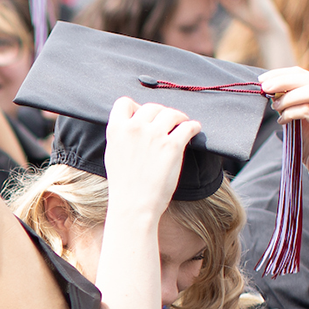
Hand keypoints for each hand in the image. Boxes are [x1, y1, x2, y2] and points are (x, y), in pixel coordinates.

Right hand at [103, 96, 198, 217]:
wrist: (134, 206)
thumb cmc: (124, 185)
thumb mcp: (113, 154)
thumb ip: (122, 136)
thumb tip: (134, 124)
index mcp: (116, 129)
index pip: (124, 103)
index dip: (136, 107)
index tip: (143, 114)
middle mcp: (135, 128)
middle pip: (152, 107)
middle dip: (161, 113)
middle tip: (167, 121)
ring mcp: (154, 135)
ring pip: (171, 113)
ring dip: (179, 117)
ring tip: (183, 123)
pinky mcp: (172, 146)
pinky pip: (188, 127)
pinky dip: (193, 127)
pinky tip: (194, 130)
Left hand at [258, 67, 308, 183]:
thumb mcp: (299, 116)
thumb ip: (290, 101)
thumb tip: (270, 89)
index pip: (303, 74)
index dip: (281, 74)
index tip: (262, 79)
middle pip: (307, 79)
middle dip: (281, 82)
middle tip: (264, 89)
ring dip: (287, 98)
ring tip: (276, 107)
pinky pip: (307, 111)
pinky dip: (290, 113)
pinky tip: (282, 121)